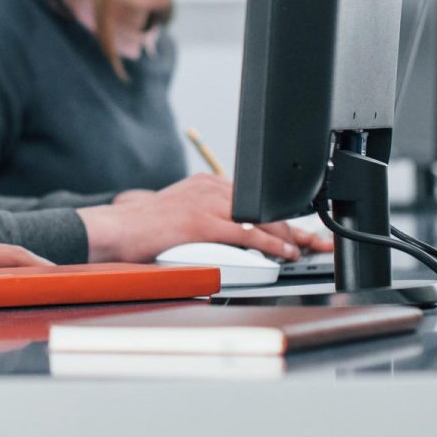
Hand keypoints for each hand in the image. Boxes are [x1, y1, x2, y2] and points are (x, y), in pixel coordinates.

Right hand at [79, 174, 327, 261]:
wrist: (118, 230)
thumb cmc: (147, 229)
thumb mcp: (184, 214)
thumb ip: (212, 218)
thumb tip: (243, 238)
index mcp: (208, 183)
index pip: (256, 199)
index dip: (285, 215)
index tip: (304, 228)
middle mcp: (211, 187)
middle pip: (265, 207)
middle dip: (296, 226)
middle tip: (319, 241)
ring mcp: (207, 202)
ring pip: (261, 219)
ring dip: (291, 236)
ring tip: (309, 249)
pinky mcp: (202, 221)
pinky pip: (247, 234)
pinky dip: (272, 245)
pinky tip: (286, 253)